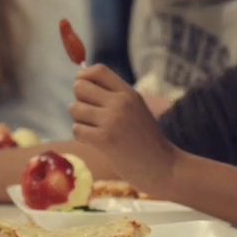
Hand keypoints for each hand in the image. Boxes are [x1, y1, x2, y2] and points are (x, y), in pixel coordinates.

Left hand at [70, 65, 179, 192]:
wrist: (162, 166)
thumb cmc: (145, 139)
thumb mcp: (136, 108)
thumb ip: (114, 96)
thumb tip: (81, 82)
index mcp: (129, 93)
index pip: (98, 70)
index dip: (84, 76)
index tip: (84, 88)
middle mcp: (120, 102)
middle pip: (80, 87)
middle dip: (79, 99)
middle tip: (90, 114)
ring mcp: (112, 120)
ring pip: (75, 109)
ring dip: (80, 120)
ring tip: (94, 129)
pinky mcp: (105, 140)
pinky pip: (77, 129)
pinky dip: (82, 135)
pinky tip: (95, 141)